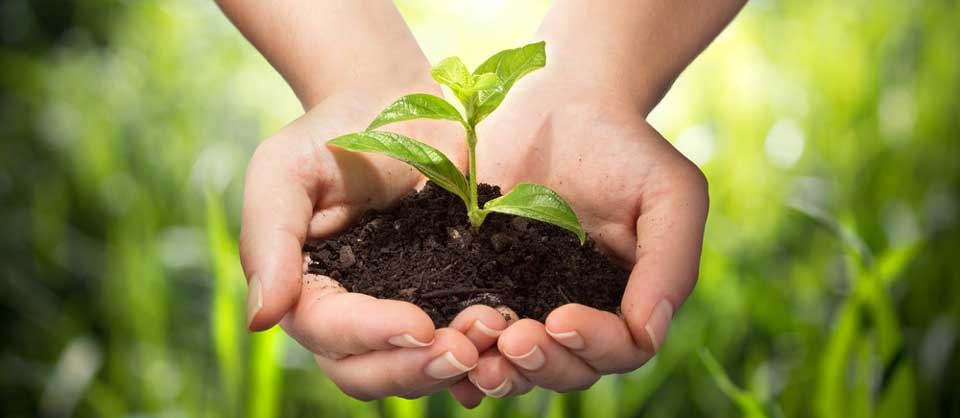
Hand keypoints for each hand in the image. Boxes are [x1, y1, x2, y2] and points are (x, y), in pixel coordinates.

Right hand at [240, 90, 481, 399]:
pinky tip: (509, 342)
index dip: (373, 336)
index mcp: (306, 291)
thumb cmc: (332, 133)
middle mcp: (349, 315)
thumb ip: (269, 241)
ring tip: (495, 334)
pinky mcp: (446, 297)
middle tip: (464, 350)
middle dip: (415, 368)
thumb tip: (263, 320)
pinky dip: (481, 353)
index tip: (420, 324)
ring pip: (415, 366)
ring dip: (454, 364)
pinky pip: (458, 341)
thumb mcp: (284, 172)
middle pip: (368, 372)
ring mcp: (400, 310)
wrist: (397, 103)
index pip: (330, 333)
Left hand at [447, 70, 708, 404]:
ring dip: (499, 370)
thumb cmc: (626, 147)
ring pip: (517, 363)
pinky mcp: (479, 282)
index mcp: (625, 301)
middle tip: (512, 341)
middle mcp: (576, 312)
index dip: (593, 346)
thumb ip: (670, 262)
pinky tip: (442, 347)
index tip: (561, 317)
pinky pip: (471, 332)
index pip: (620, 350)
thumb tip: (648, 333)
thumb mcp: (669, 193)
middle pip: (566, 369)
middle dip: (541, 364)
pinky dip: (459, 353)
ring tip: (476, 354)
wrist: (561, 103)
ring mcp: (525, 301)